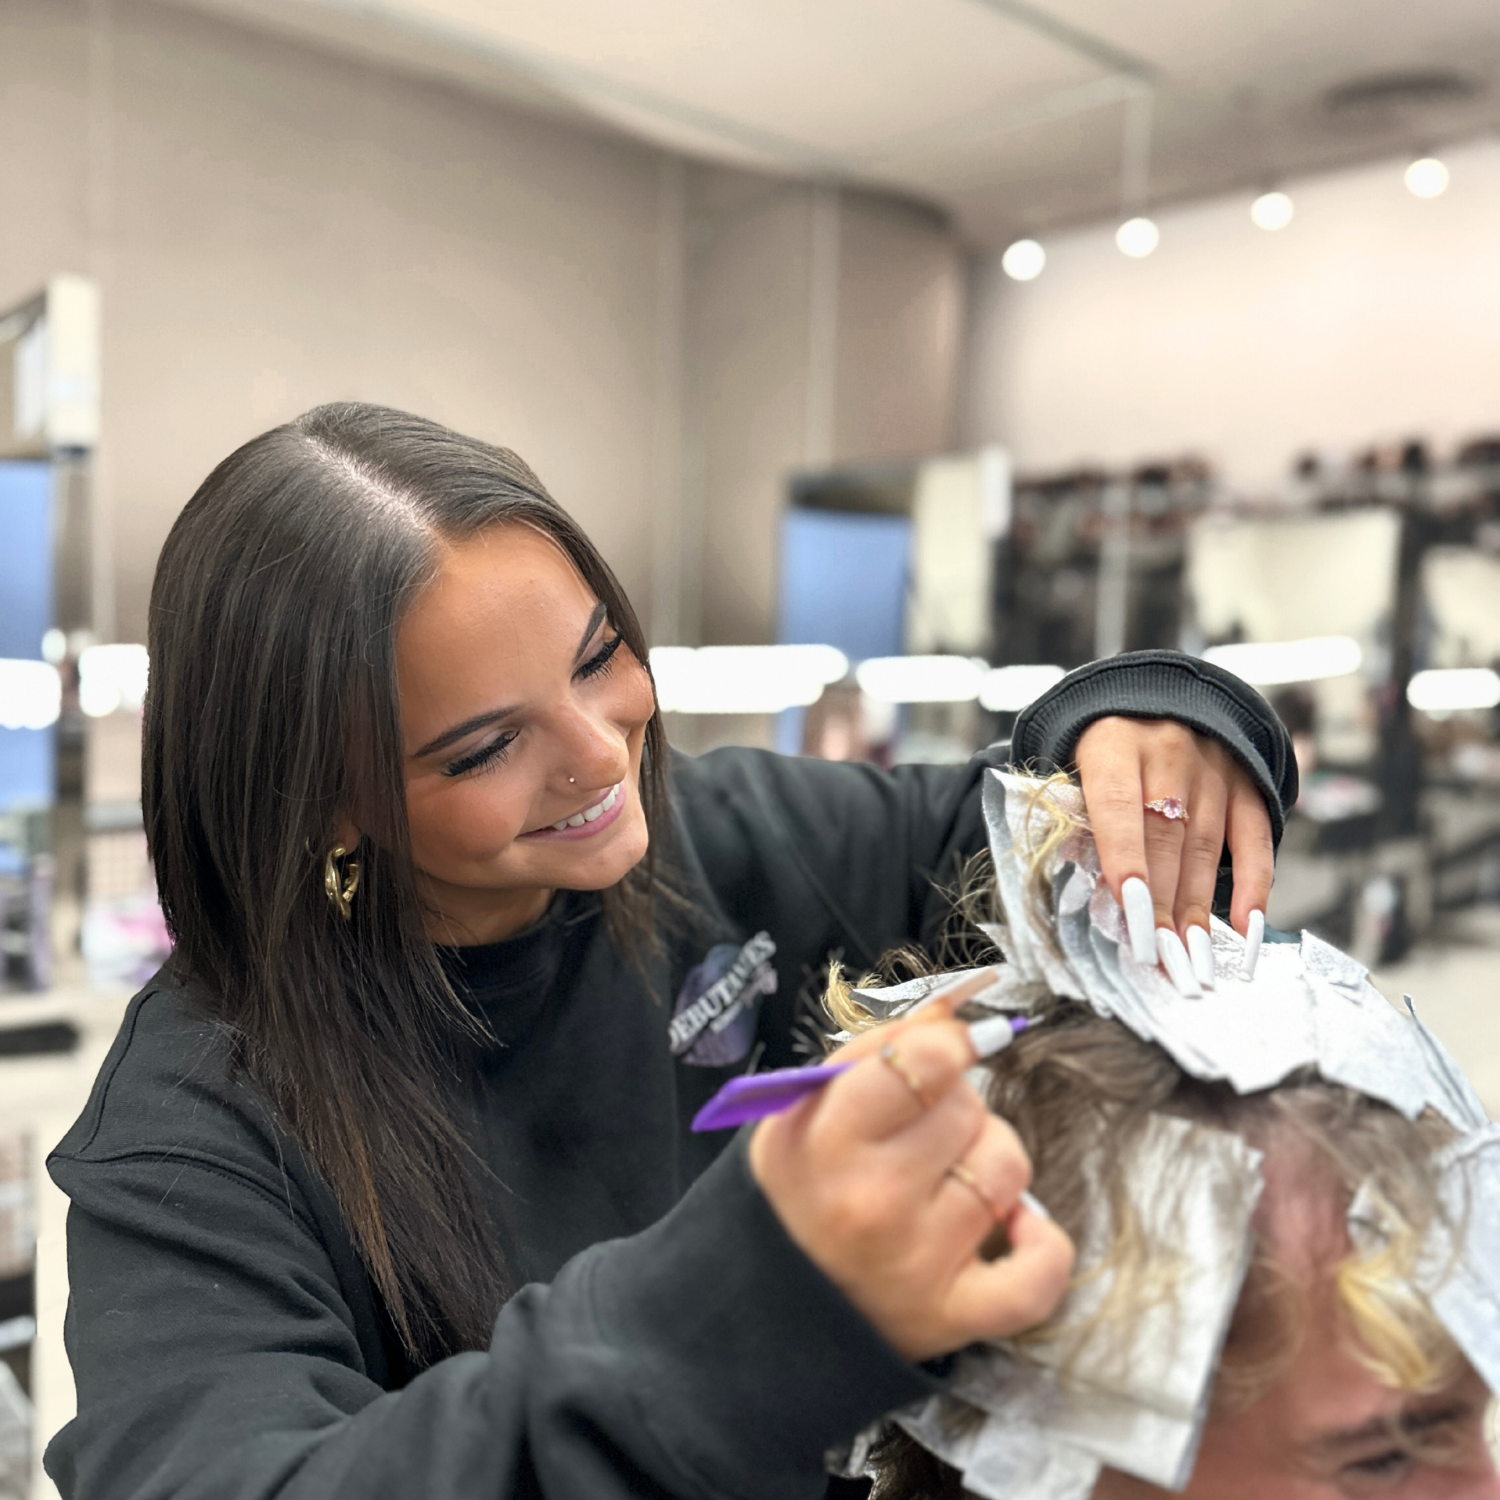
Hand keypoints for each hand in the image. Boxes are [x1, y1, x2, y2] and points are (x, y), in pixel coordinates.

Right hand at [747, 1001, 1074, 1362]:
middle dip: (954, 1104)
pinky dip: (1041, 1242)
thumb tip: (959, 1004)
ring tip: (949, 1176)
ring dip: (990, 1158)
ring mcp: (918, 1263)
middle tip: (920, 1130)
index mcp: (826, 1139)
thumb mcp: (806, 1105)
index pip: (926, 1059)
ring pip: (1009, 1166)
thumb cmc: (799, 1187)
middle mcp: (873, 1201)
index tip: (950, 1048)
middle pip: (969, 1107)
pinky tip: (1012, 1226)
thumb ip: (881, 1045)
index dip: (950, 1042)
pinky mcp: (955, 1317)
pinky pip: (1042, 1268)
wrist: (773, 1305)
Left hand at [1075, 718, 1272, 987]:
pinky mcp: (1246, 781)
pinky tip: (1245, 926)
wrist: (1152, 696)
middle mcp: (1168, 749)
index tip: (1130, 911)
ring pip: (1205, 844)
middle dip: (1161, 902)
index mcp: (1113, 743)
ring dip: (1197, 906)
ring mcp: (1214, 765)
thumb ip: (1074, 817)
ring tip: (1189, 956)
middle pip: (1165, 836)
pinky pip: (1255, 838)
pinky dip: (1253, 884)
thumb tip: (1083, 891)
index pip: (1118, 806)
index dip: (1124, 859)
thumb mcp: (1073, 767)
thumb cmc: (1099, 750)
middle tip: (1158, 955)